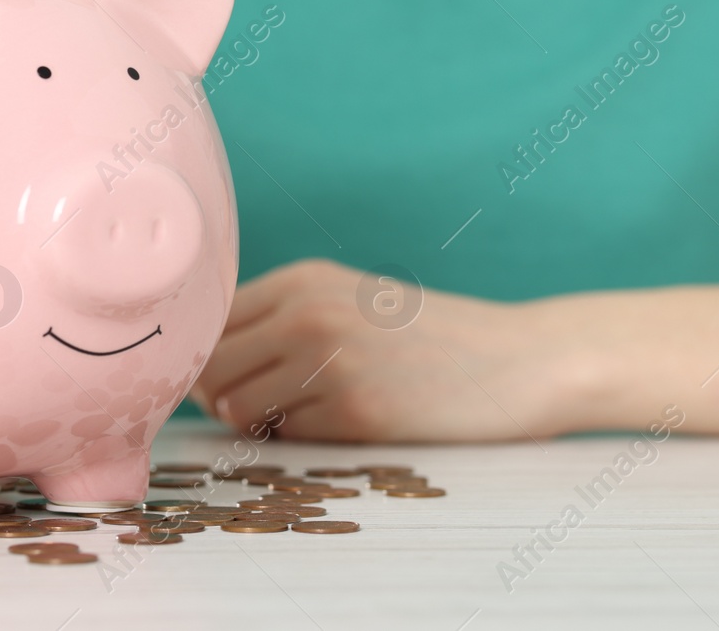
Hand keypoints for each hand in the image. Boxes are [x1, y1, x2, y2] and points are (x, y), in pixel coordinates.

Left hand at [189, 259, 581, 442]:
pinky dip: (299, 439)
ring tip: (305, 413)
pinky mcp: (354, 409)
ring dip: (258, 422)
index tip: (221, 381)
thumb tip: (202, 378)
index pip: (208, 322)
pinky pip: (285, 436)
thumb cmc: (426, 338)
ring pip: (237, 407)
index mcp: (302, 279)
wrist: (516, 360)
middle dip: (218, 396)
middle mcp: (307, 312)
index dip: (202, 359)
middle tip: (257, 409)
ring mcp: (329, 360)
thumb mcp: (349, 301)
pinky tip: (342, 424)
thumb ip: (279, 322)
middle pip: (209, 367)